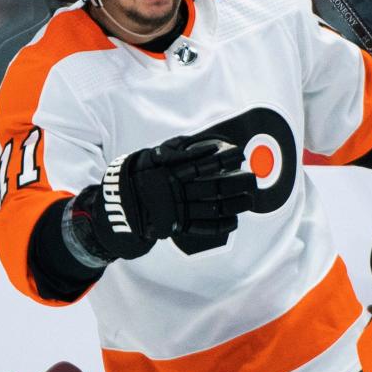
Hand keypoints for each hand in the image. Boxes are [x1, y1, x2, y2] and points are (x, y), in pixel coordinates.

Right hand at [72, 135, 256, 261]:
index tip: (239, 154)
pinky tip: (234, 221)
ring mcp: (178, 210)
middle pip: (214, 188)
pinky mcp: (177, 226)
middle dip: (236, 183)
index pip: (203, 165)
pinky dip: (220, 225)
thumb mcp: (150, 156)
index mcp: (171, 172)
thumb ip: (175, 149)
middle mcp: (177, 192)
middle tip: (253, 179)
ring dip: (234, 204)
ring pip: (212, 208)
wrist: (118, 204)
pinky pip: (202, 227)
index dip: (223, 160)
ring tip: (250, 200)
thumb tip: (202, 144)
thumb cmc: (138, 175)